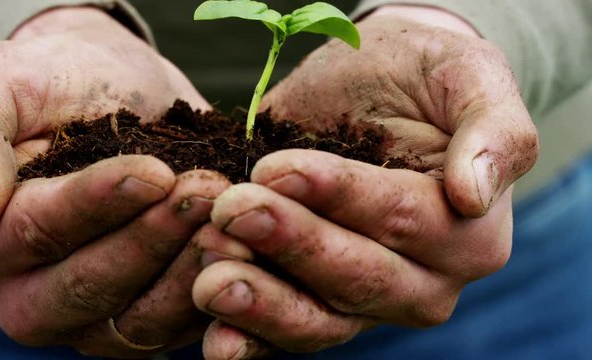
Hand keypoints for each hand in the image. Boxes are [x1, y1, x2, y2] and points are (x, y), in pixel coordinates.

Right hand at [0, 7, 225, 356]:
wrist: (110, 93)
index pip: (36, 231)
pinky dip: (213, 290)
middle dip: (152, 238)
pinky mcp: (142, 319)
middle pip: (87, 285)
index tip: (155, 171)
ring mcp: (88, 317)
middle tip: (208, 191)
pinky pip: (177, 325)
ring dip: (190, 269)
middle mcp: (28, 295)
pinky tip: (245, 249)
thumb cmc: (52, 84)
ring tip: (232, 220)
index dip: (98, 203)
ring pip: (138, 316)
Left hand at [190, 6, 538, 357]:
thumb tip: (474, 194)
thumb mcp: (467, 76)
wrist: (377, 90)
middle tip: (230, 211)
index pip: (403, 220)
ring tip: (210, 278)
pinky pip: (288, 332)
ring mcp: (368, 303)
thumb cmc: (422, 79)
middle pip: (357, 276)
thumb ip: (493, 131)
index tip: (275, 168)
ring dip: (262, 303)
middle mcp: (423, 280)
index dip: (338, 196)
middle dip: (290, 245)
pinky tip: (215, 340)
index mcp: (468, 232)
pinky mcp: (319, 303)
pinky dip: (250, 338)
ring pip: (320, 319)